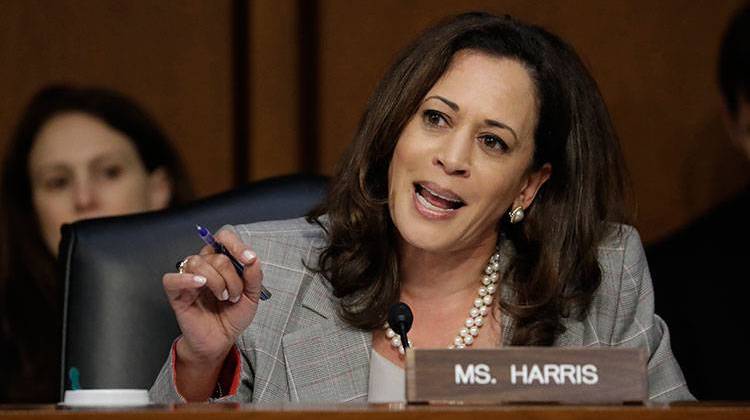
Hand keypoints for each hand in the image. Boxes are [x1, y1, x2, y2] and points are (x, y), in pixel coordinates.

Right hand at [163, 229, 261, 364]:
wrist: (221, 341)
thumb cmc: (232, 317)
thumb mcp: (251, 297)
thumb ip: (254, 277)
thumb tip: (252, 258)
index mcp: (222, 262)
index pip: (224, 238)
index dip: (236, 245)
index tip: (248, 259)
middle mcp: (205, 266)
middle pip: (217, 256)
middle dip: (232, 277)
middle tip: (235, 296)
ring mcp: (189, 278)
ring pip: (198, 263)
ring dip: (217, 282)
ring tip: (224, 298)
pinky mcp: (176, 294)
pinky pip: (172, 278)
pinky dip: (186, 279)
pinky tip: (200, 284)